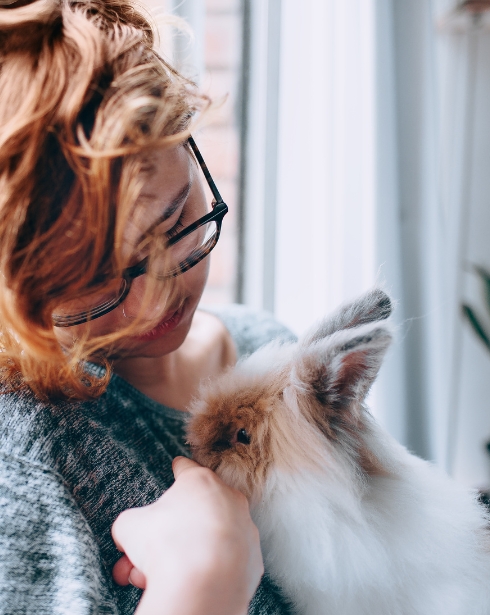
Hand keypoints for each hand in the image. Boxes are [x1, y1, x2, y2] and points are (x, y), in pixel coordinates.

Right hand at [112, 457, 263, 614]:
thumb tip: (130, 533)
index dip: (177, 470)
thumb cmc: (167, 545)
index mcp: (200, 481)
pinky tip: (189, 584)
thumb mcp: (131, 525)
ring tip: (160, 576)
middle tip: (147, 552)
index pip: (187, 468)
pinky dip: (210, 570)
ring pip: (211, 538)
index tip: (177, 468)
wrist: (202, 587)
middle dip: (170, 531)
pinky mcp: (253, 559)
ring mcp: (245, 529)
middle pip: (196, 510)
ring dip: (187, 553)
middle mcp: (229, 499)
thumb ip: (132, 522)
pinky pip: (227, 561)